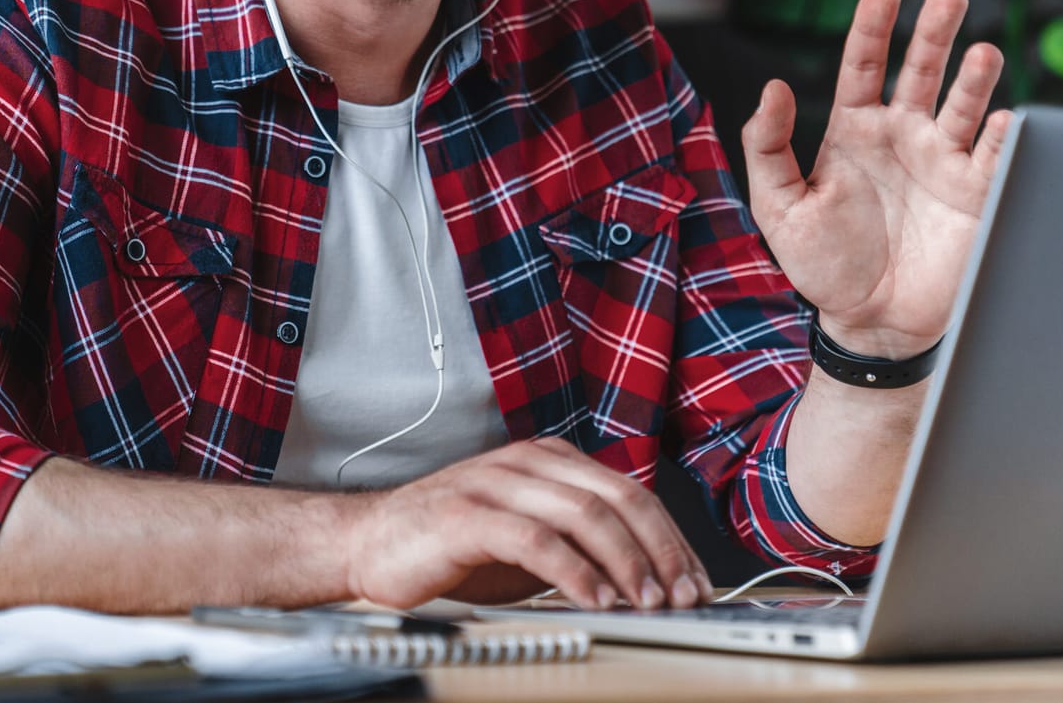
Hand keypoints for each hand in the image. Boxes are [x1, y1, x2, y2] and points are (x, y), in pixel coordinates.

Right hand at [340, 438, 712, 611]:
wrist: (368, 544)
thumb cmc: (449, 547)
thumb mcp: (528, 540)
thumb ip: (577, 544)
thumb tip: (646, 580)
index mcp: (547, 460)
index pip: (629, 491)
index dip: (670, 538)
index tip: (695, 581)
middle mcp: (527, 462)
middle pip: (617, 498)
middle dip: (660, 551)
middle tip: (683, 596)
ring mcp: (496, 483)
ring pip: (585, 514)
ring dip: (626, 563)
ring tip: (647, 602)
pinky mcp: (467, 516)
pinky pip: (536, 541)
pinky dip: (575, 573)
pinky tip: (595, 600)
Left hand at [742, 0, 1011, 358]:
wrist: (871, 323)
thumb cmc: (822, 265)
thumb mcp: (779, 207)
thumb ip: (769, 147)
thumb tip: (773, 88)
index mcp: (854, 130)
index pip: (864, 66)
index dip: (872, 28)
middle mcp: (903, 135)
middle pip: (922, 70)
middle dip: (936, 32)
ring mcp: (942, 161)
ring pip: (964, 104)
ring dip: (975, 76)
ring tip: (982, 51)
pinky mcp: (976, 195)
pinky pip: (995, 157)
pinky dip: (1004, 136)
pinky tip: (1005, 117)